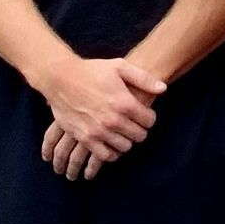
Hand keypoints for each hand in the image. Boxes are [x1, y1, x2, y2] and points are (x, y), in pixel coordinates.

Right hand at [39, 50, 165, 178]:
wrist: (61, 78)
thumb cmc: (91, 71)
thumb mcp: (119, 67)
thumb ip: (143, 78)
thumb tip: (163, 88)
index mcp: (125, 103)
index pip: (149, 121)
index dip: (149, 117)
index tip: (143, 114)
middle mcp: (114, 120)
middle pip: (139, 136)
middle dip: (139, 130)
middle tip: (133, 124)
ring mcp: (99, 131)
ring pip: (124, 147)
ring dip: (126, 141)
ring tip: (122, 132)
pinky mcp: (86, 138)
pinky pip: (106, 156)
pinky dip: (111, 152)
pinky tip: (111, 143)